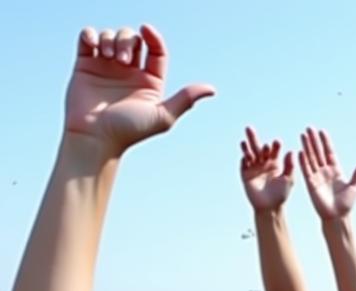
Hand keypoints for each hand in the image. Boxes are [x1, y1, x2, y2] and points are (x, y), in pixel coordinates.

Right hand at [65, 24, 212, 156]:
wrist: (95, 137)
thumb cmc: (129, 131)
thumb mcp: (162, 115)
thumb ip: (185, 99)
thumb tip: (212, 89)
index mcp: (150, 82)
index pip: (156, 51)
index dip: (153, 37)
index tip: (146, 30)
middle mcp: (129, 73)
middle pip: (133, 39)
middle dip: (128, 41)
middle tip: (123, 61)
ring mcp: (107, 68)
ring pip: (111, 36)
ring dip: (110, 40)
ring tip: (108, 58)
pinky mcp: (85, 65)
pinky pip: (88, 37)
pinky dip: (91, 34)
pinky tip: (94, 46)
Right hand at [240, 127, 293, 210]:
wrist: (270, 208)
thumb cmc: (281, 195)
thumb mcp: (288, 180)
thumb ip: (290, 166)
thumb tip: (292, 151)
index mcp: (274, 163)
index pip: (273, 151)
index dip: (274, 146)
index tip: (277, 142)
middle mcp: (262, 163)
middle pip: (258, 148)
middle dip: (254, 139)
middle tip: (250, 128)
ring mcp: (253, 169)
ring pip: (249, 155)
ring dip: (246, 147)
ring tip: (245, 140)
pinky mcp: (245, 175)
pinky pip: (243, 166)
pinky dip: (243, 160)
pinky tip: (244, 155)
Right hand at [298, 127, 355, 221]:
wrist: (337, 217)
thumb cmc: (346, 205)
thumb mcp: (354, 187)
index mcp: (335, 171)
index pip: (329, 153)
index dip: (325, 142)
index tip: (322, 131)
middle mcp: (325, 172)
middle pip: (318, 152)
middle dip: (314, 141)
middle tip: (309, 128)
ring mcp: (317, 176)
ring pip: (311, 158)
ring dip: (307, 147)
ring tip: (303, 135)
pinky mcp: (311, 184)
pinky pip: (306, 170)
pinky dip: (303, 161)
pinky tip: (300, 151)